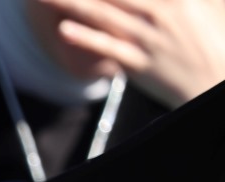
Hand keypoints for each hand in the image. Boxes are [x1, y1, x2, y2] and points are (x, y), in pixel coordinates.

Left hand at [36, 0, 224, 106]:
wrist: (217, 83)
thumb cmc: (218, 37)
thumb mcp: (211, 2)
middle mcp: (161, 12)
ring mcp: (149, 38)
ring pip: (104, 13)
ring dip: (73, 2)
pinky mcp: (139, 65)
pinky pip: (109, 50)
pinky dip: (86, 39)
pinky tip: (63, 29)